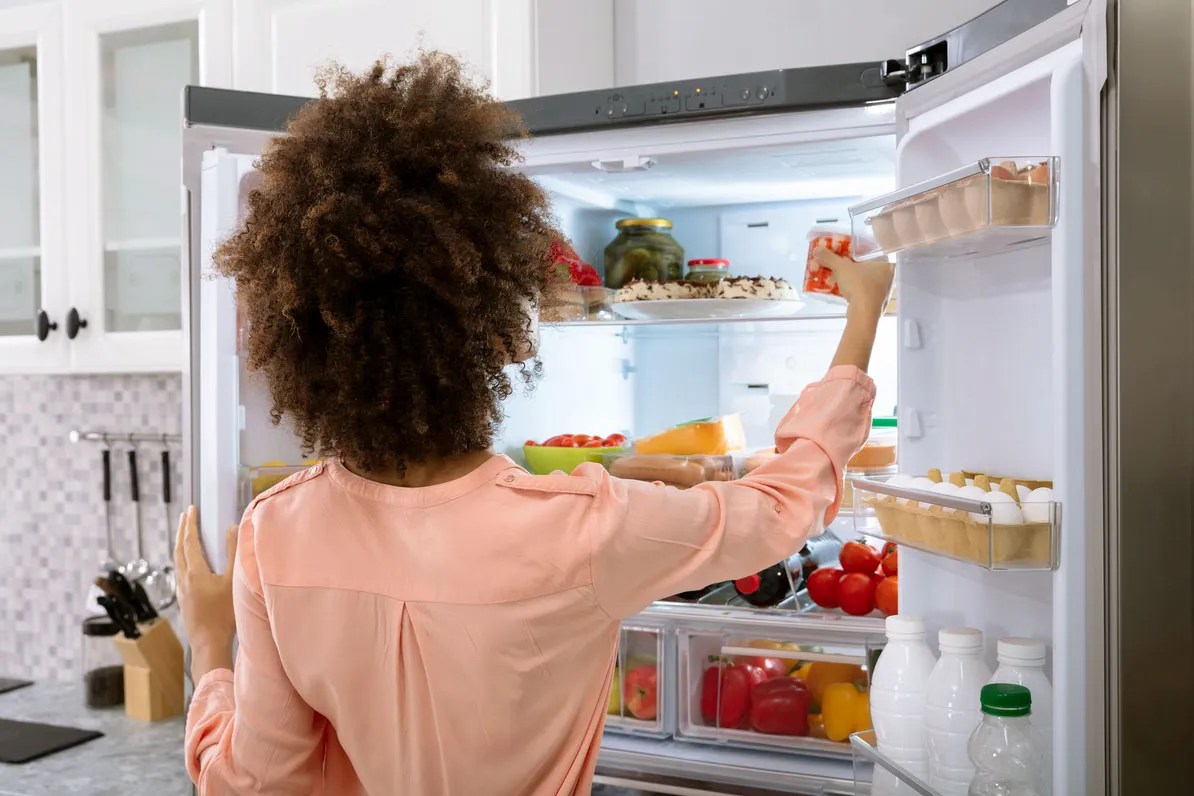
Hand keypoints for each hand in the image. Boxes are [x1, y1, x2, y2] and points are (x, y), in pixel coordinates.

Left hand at [175, 506, 237, 676]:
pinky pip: (180, 572)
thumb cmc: (224, 614)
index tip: (191, 509)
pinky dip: (182, 559)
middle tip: (186, 516)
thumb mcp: (233, 581)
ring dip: (180, 545)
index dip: (190, 523)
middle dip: (182, 530)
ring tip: (185, 535)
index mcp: (195, 571)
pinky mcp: (184, 600)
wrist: (208, 643)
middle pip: (178, 549)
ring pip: (177, 562)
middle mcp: (184, 579)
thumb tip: (231, 528)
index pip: (190, 541)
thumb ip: (232, 553)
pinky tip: (189, 564)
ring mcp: (182, 590)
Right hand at [813, 246, 893, 315]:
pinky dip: (852, 289)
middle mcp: (888, 276)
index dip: (855, 249)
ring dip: (850, 278)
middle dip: (850, 265)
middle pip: (866, 266)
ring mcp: (884, 291)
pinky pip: (863, 291)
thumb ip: (829, 257)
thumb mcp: (841, 268)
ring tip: (836, 276)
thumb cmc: (859, 286)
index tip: (843, 250)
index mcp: (886, 263)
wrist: (863, 314)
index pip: (871, 251)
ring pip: (864, 279)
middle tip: (838, 263)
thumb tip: (817, 250)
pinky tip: (841, 290)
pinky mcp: (876, 303)